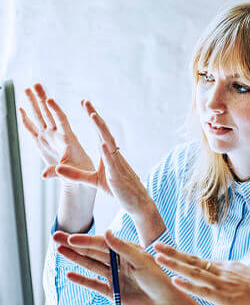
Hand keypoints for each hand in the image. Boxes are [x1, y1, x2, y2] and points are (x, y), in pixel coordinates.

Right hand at [20, 83, 94, 181]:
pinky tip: (21, 109)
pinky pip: (33, 128)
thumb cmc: (81, 171)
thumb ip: (59, 172)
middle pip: (49, 113)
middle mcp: (58, 134)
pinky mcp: (44, 142)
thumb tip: (44, 175)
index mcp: (69, 139)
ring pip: (40, 117)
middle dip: (42, 99)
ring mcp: (50, 137)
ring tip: (27, 88)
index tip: (50, 100)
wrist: (81, 174)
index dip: (56, 111)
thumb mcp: (73, 173)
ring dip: (33, 103)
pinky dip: (26, 119)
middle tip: (36, 84)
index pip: (62, 121)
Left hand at [54, 100, 153, 218]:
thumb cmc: (118, 190)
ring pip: (109, 142)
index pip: (99, 132)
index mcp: (108, 154)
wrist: (136, 203)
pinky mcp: (117, 176)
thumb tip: (57, 168)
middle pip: (104, 132)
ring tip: (92, 115)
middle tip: (85, 101)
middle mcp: (113, 155)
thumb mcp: (93, 181)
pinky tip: (102, 143)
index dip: (92, 118)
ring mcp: (117, 164)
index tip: (84, 104)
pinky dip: (107, 152)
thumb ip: (75, 174)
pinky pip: (112, 162)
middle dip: (94, 116)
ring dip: (101, 129)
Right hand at [54, 230, 176, 304]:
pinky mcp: (113, 292)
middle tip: (55, 237)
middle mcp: (119, 261)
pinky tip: (70, 274)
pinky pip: (94, 284)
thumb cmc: (158, 279)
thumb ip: (123, 248)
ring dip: (75, 258)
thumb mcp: (142, 262)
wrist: (165, 304)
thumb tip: (106, 232)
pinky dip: (82, 280)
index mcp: (127, 251)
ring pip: (91, 265)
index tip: (71, 238)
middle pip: (92, 251)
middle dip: (74, 244)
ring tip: (59, 250)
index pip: (102, 243)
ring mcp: (114, 276)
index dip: (86, 240)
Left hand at [154, 242, 249, 304]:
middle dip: (173, 253)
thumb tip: (228, 284)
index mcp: (228, 267)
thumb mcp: (248, 280)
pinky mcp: (225, 298)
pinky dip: (187, 286)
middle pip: (193, 260)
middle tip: (156, 245)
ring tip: (157, 258)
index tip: (170, 252)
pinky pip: (203, 291)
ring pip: (193, 272)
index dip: (184, 257)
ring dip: (174, 264)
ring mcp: (223, 283)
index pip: (201, 261)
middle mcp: (223, 271)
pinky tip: (175, 281)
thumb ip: (235, 279)